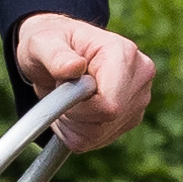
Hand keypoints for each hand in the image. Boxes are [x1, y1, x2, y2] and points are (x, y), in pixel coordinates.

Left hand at [16, 13, 158, 148]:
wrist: (58, 49)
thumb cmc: (51, 41)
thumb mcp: (42, 42)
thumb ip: (55, 55)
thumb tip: (73, 68)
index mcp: (124, 54)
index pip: (110, 105)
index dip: (79, 108)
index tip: (61, 93)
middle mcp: (139, 77)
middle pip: (107, 122)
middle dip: (74, 115)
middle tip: (59, 93)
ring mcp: (138, 99)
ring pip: (99, 134)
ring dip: (72, 124)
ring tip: (65, 98)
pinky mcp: (130, 117)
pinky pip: (96, 140)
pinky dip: (76, 131)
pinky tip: (73, 109)